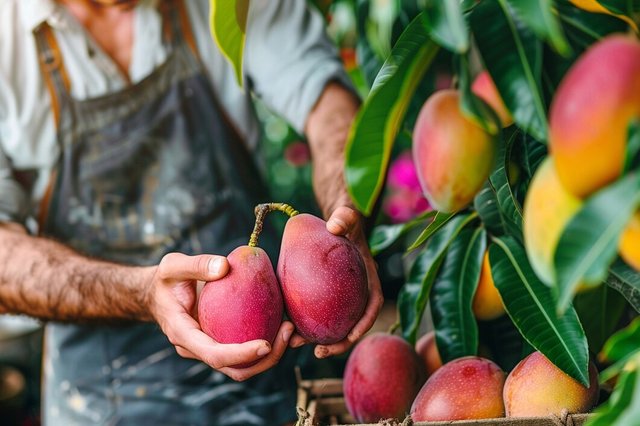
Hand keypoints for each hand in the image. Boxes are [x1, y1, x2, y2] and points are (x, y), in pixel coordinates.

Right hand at [148, 252, 293, 380]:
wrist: (157, 295)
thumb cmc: (166, 280)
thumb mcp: (172, 266)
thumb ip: (196, 264)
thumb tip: (225, 266)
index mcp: (183, 335)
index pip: (214, 355)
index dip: (241, 354)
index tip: (266, 344)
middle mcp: (197, 349)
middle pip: (234, 369)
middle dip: (265, 359)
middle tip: (288, 331)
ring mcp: (209, 348)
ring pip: (243, 366)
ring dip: (271, 354)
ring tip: (291, 328)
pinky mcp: (220, 342)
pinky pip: (244, 350)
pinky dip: (266, 343)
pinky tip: (282, 323)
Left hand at [290, 206, 383, 357]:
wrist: (332, 223)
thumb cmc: (342, 219)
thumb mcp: (347, 216)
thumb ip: (345, 218)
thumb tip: (334, 227)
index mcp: (367, 277)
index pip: (372, 303)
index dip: (365, 322)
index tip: (352, 334)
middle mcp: (355, 291)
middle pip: (351, 323)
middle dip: (338, 343)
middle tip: (319, 352)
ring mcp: (340, 296)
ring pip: (330, 323)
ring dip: (315, 338)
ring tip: (293, 344)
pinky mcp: (322, 295)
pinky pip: (313, 312)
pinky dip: (301, 321)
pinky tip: (283, 325)